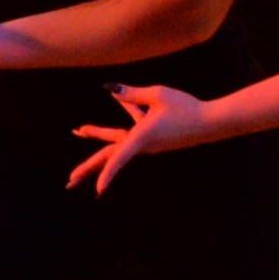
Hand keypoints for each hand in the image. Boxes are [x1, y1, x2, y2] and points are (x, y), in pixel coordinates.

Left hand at [68, 82, 207, 192]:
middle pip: (110, 156)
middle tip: (69, 180)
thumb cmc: (185, 107)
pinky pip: (132, 128)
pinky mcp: (151, 138)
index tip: (98, 190)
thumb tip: (109, 89)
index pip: (119, 157)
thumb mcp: (157, 94)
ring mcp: (146, 143)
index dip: (107, 173)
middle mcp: (142, 145)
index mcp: (142, 138)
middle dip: (89, 168)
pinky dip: (125, 114)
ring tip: (80, 130)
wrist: (209, 121)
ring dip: (99, 134)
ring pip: (118, 140)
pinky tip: (117, 101)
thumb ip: (131, 93)